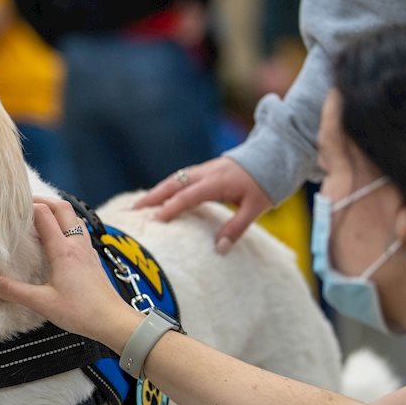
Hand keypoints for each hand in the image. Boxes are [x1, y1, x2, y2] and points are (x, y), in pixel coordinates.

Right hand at [0, 197, 141, 351]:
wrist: (113, 321)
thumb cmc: (81, 312)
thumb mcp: (42, 303)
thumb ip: (14, 291)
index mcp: (63, 250)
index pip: (44, 214)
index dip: (27, 205)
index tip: (12, 207)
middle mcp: (76, 244)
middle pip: (62, 207)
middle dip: (43, 200)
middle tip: (25, 203)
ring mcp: (87, 250)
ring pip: (74, 218)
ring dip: (58, 211)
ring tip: (41, 217)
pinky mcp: (93, 259)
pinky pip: (81, 233)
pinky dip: (68, 226)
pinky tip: (61, 239)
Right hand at [133, 157, 272, 254]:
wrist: (273, 155)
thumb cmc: (265, 183)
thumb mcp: (256, 208)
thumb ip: (236, 228)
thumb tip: (219, 249)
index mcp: (217, 182)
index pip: (188, 196)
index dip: (171, 208)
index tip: (155, 220)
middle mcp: (205, 173)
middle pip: (172, 184)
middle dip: (151, 197)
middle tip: (132, 210)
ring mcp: (203, 170)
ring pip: (173, 179)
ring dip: (155, 192)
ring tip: (138, 205)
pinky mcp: (204, 170)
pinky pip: (179, 178)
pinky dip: (165, 187)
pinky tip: (158, 196)